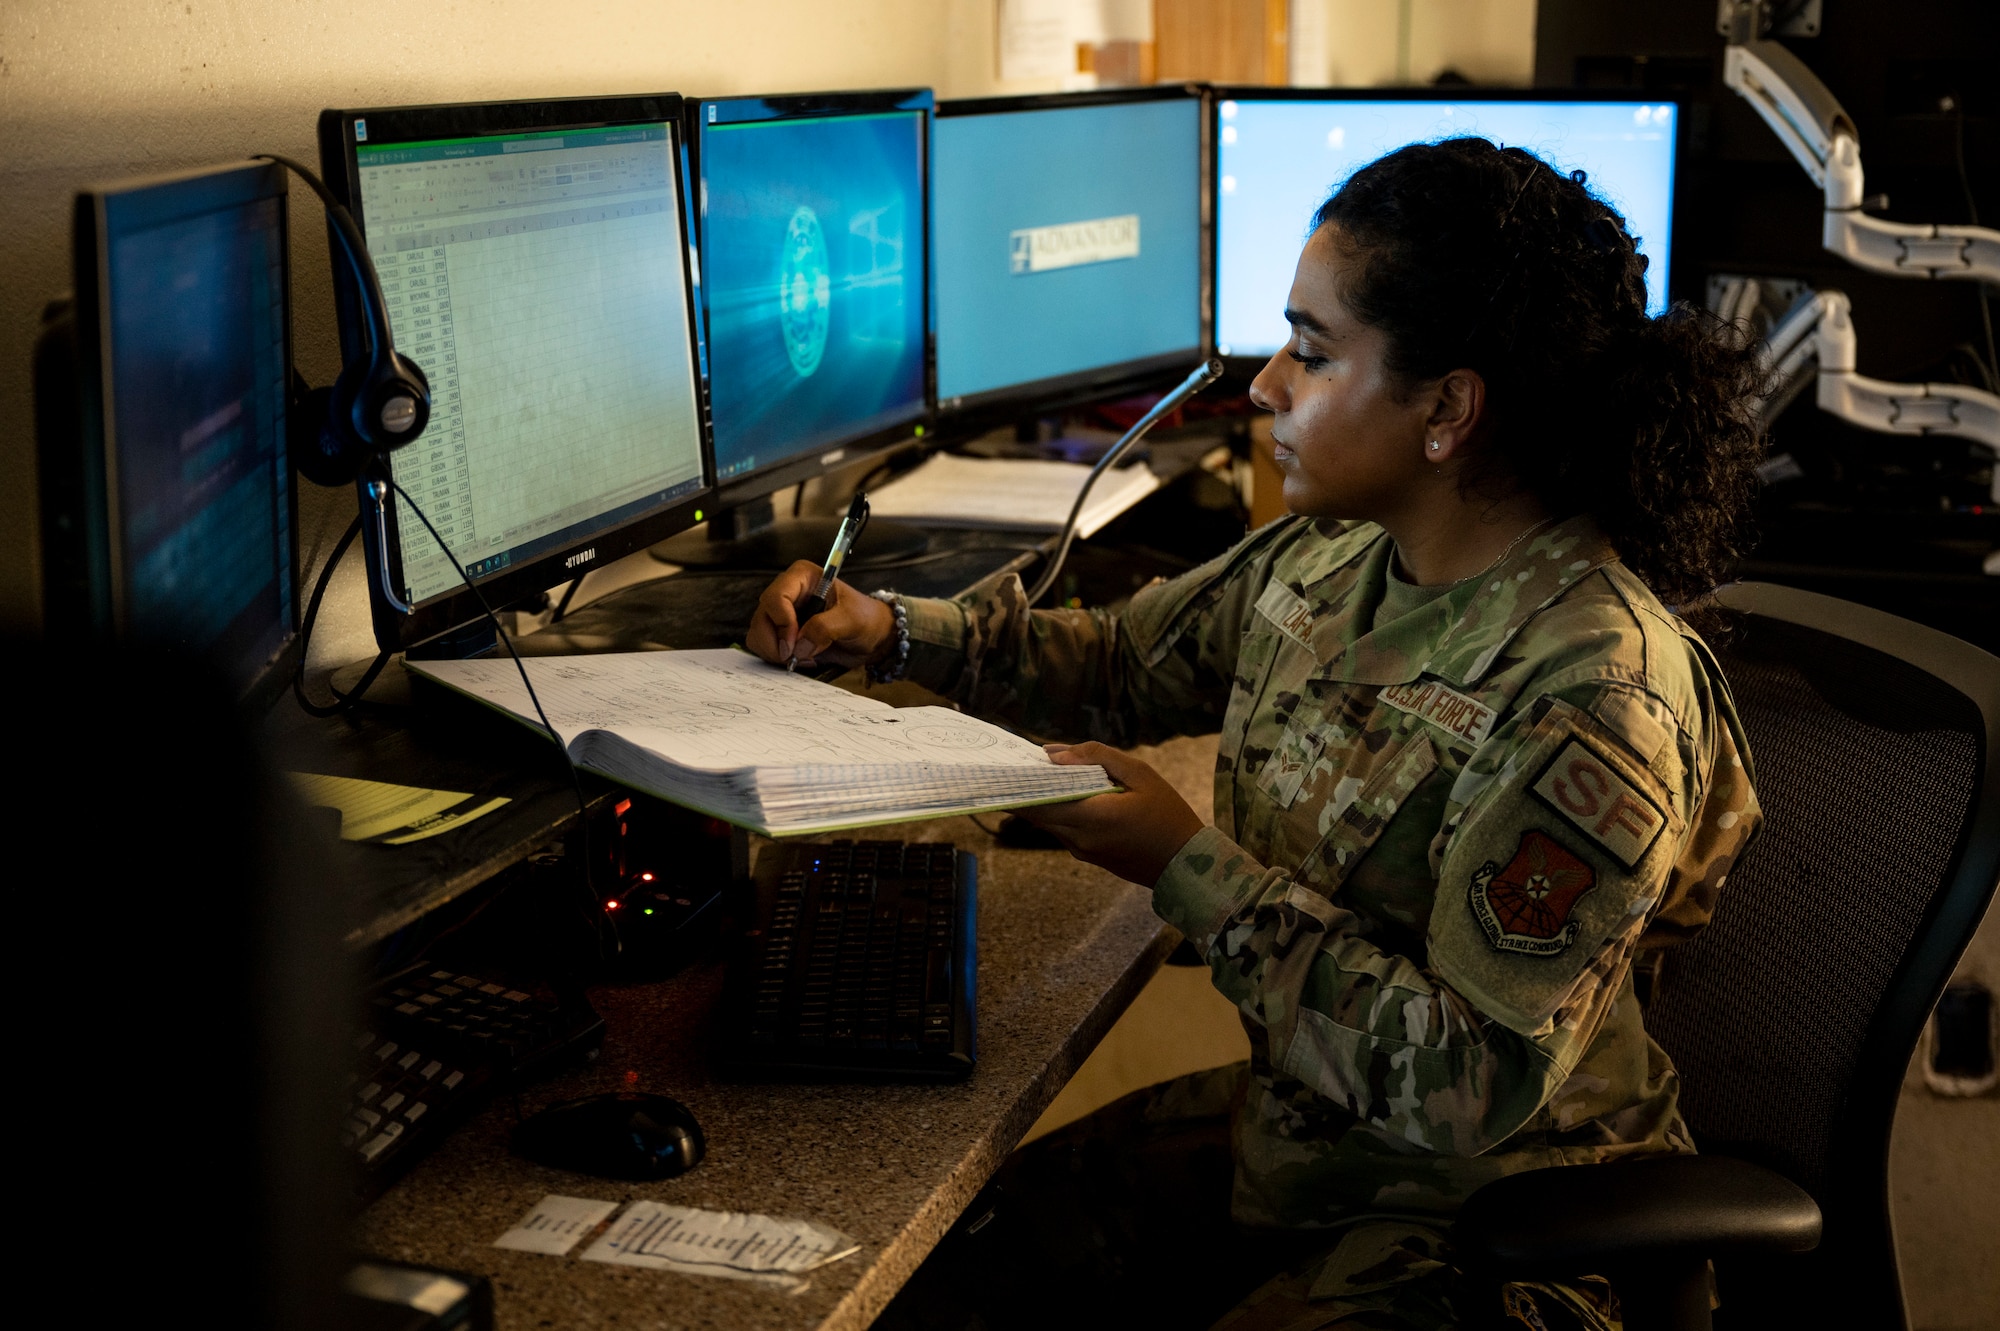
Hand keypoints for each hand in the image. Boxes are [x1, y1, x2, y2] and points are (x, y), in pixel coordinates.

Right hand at [746, 561, 894, 668]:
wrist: (873, 637)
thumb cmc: (867, 619)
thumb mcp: (852, 620)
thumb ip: (825, 628)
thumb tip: (799, 646)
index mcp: (802, 577)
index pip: (776, 597)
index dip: (781, 623)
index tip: (794, 645)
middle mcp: (788, 593)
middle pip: (761, 618)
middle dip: (775, 643)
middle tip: (795, 658)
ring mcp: (782, 615)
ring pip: (759, 635)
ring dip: (776, 653)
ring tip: (804, 658)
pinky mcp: (782, 634)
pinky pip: (765, 648)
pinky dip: (778, 659)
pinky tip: (801, 660)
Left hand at [1014, 742, 1205, 887]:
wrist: (1187, 865)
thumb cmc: (1168, 815)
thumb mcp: (1140, 774)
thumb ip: (1097, 758)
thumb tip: (1054, 754)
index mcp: (1090, 817)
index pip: (1035, 801)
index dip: (1016, 784)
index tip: (1003, 764)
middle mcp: (1078, 839)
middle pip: (1035, 812)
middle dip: (1026, 788)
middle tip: (1019, 762)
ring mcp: (1082, 851)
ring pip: (1048, 821)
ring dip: (1044, 798)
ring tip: (1044, 771)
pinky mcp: (1088, 857)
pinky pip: (1064, 830)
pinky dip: (1060, 811)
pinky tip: (1069, 792)